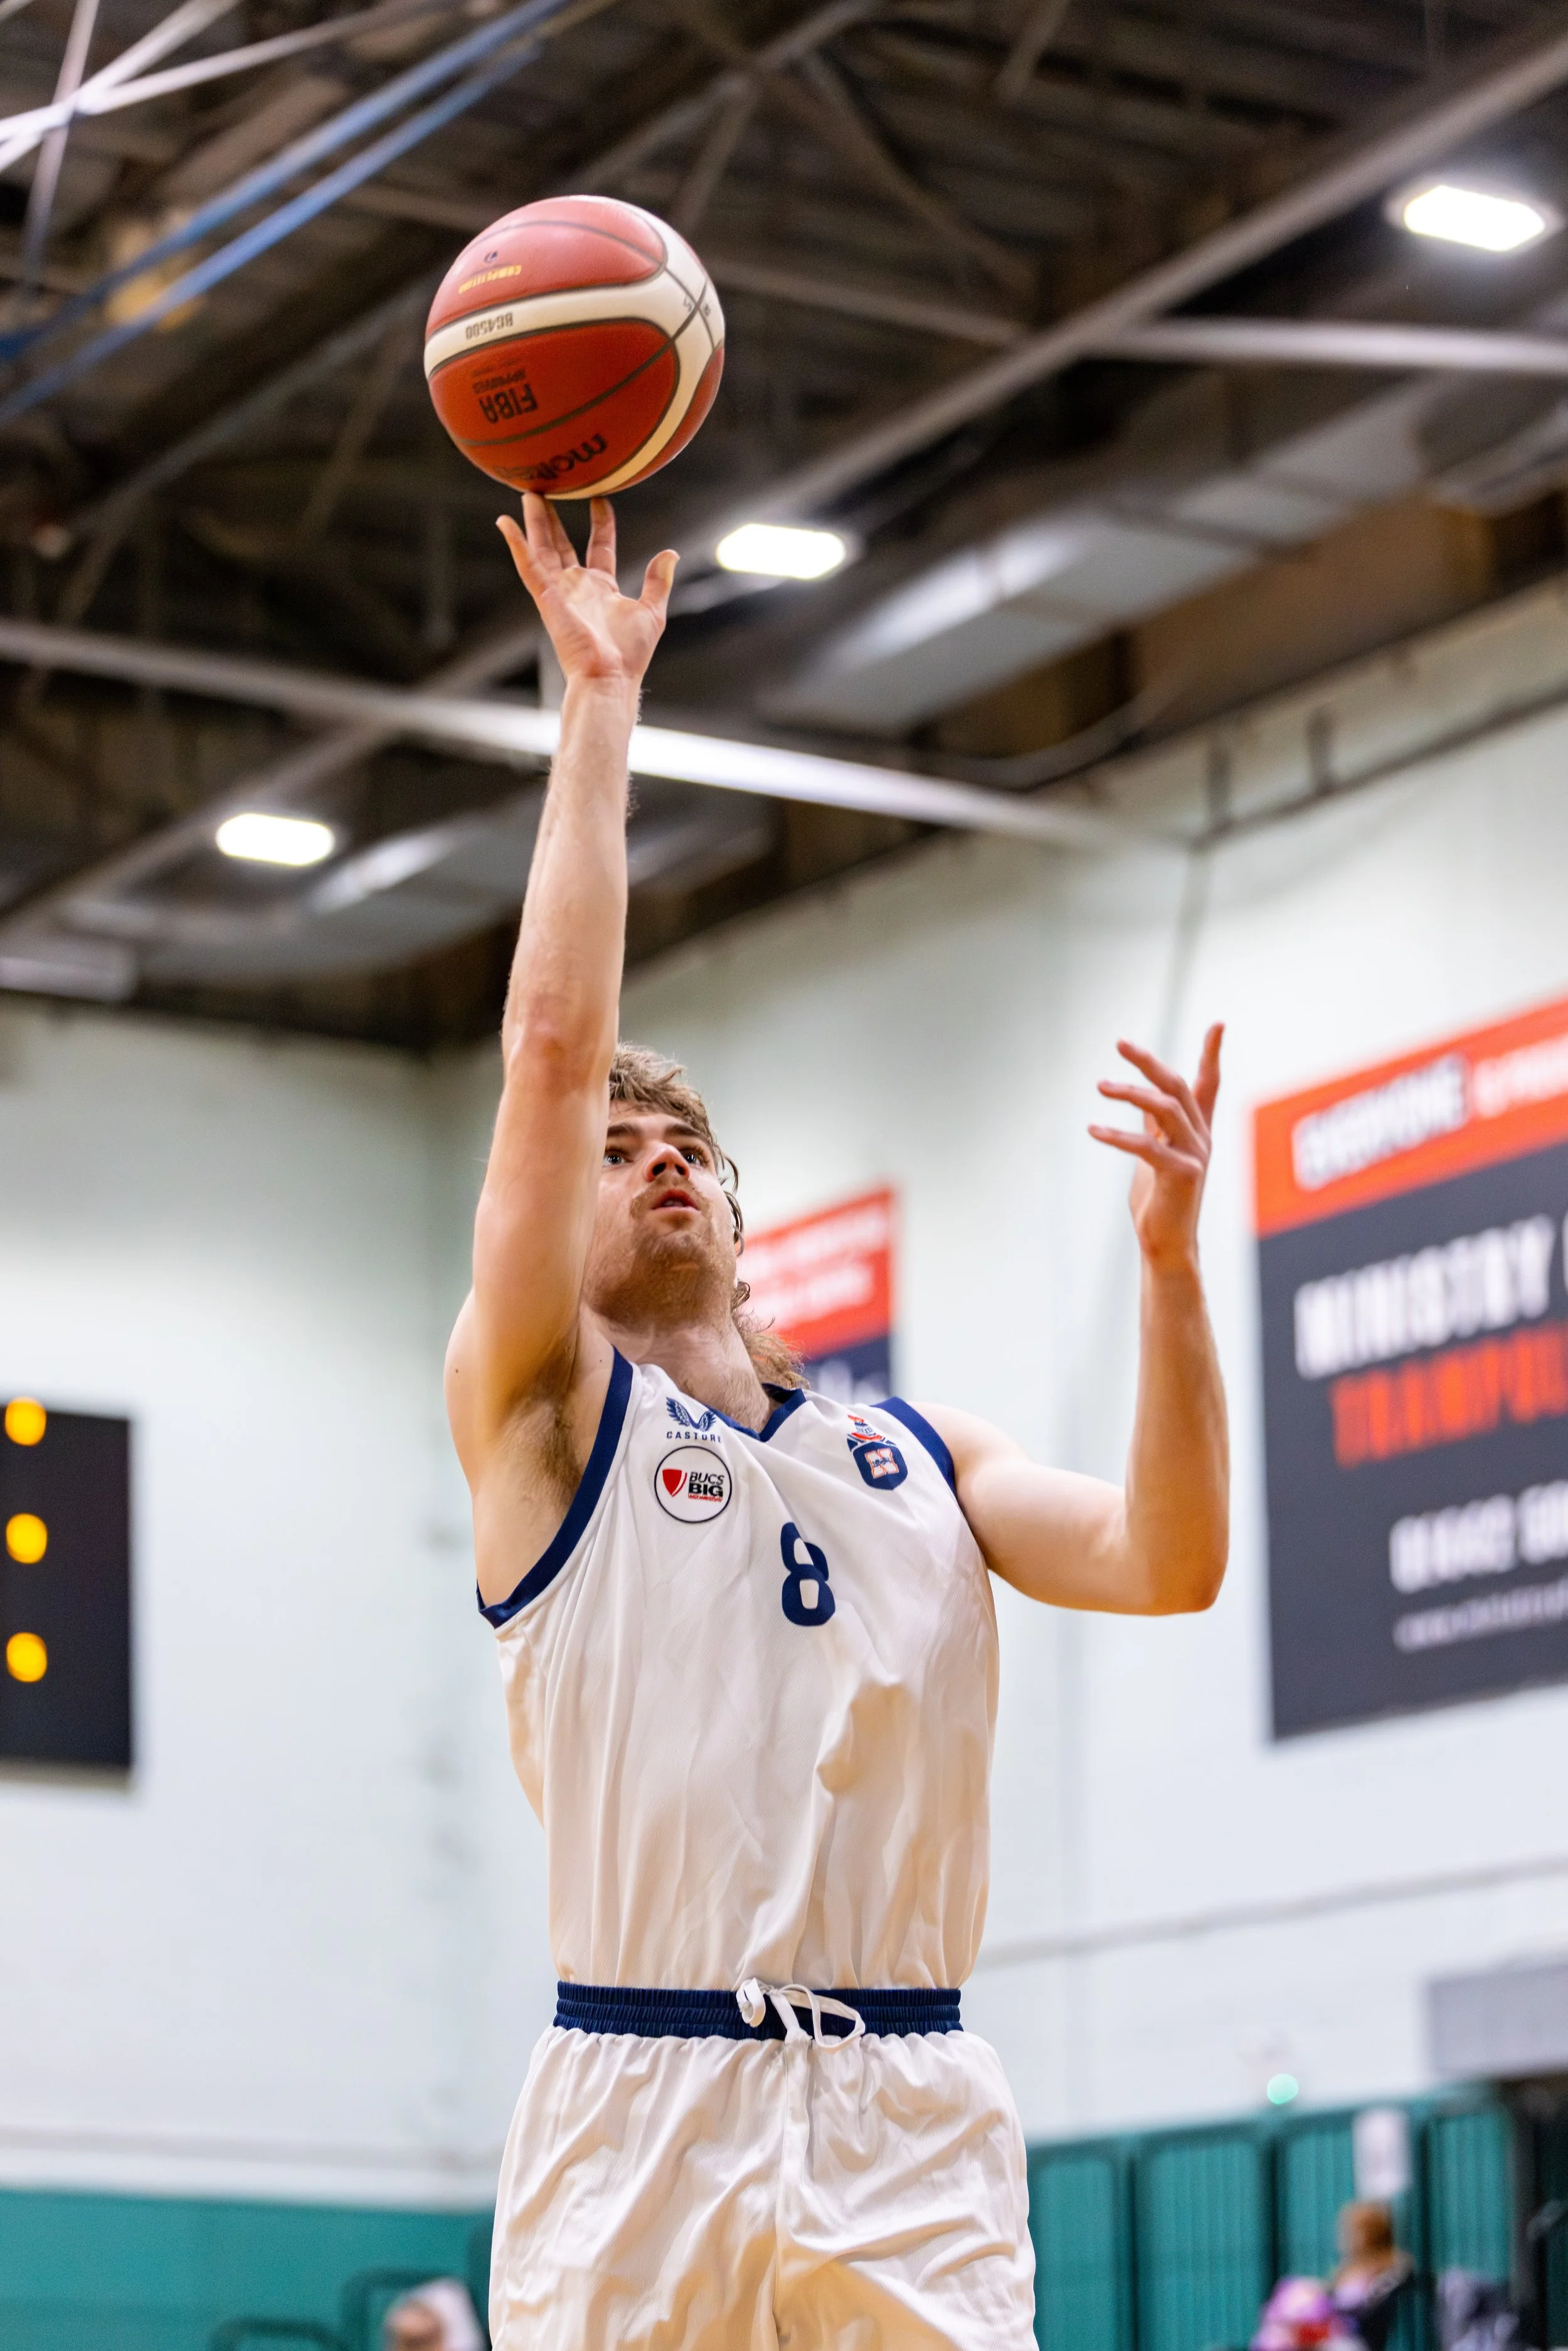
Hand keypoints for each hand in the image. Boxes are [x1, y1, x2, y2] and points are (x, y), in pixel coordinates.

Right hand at [497, 493, 676, 686]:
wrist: (610, 676)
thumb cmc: (630, 654)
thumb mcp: (652, 611)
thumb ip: (658, 582)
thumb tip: (671, 554)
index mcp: (602, 588)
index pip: (599, 546)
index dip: (601, 523)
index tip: (600, 498)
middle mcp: (577, 587)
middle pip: (562, 543)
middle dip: (555, 517)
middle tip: (549, 490)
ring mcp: (559, 591)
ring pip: (542, 548)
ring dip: (534, 521)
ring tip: (528, 492)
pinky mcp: (546, 598)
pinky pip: (528, 566)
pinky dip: (516, 544)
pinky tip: (505, 522)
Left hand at [1089, 1024, 1222, 1272]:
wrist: (1166, 1243)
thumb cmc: (1159, 1199)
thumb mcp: (1155, 1152)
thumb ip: (1153, 1124)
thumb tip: (1142, 1093)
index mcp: (1196, 1131)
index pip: (1209, 1085)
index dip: (1212, 1054)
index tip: (1218, 1024)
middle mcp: (1201, 1138)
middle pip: (1179, 1086)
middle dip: (1150, 1061)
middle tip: (1120, 1043)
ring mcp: (1195, 1156)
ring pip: (1166, 1108)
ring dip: (1130, 1093)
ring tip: (1100, 1086)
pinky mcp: (1182, 1175)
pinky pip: (1147, 1146)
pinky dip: (1118, 1135)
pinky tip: (1094, 1129)